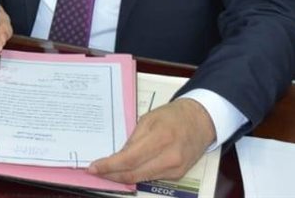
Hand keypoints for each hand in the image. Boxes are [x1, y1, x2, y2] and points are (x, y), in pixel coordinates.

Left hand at [88, 98, 214, 183]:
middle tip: (97, 171)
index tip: (94, 167)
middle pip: (134, 174)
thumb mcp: (148, 119)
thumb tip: (118, 156)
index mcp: (160, 138)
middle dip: (112, 175)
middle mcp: (169, 157)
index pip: (129, 159)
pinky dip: (138, 175)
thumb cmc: (174, 115)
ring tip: (108, 171)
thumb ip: (133, 139)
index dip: (109, 166)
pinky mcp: (178, 175)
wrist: (201, 121)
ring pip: (141, 179)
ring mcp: (175, 169)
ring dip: (123, 177)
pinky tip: (128, 170)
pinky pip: (152, 177)